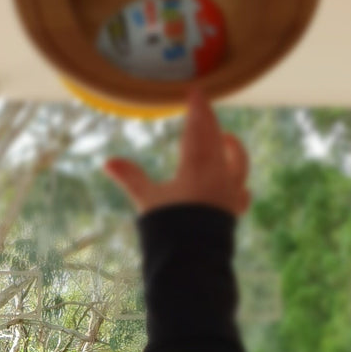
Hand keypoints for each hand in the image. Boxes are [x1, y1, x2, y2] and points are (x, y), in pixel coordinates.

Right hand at [104, 88, 249, 215]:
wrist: (193, 260)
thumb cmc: (169, 228)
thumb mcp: (147, 200)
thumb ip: (130, 178)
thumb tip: (107, 162)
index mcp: (198, 167)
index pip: (199, 129)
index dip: (198, 108)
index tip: (197, 92)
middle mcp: (220, 176)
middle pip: (218, 140)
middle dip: (211, 123)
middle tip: (205, 110)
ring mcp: (231, 194)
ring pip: (239, 163)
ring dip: (233, 148)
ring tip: (227, 140)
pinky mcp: (235, 212)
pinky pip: (243, 191)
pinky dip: (239, 182)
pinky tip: (238, 184)